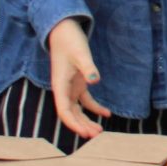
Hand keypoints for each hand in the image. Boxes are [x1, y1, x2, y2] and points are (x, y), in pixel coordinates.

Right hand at [46, 18, 110, 139]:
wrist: (64, 29)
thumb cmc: (70, 40)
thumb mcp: (81, 52)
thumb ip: (88, 67)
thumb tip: (94, 80)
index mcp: (59, 85)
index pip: (64, 110)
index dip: (73, 123)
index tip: (84, 132)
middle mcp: (63, 89)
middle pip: (71, 114)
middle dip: (82, 126)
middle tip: (96, 136)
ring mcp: (70, 87)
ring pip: (78, 110)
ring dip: (87, 120)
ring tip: (100, 131)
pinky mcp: (78, 83)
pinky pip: (86, 100)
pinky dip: (95, 108)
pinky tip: (107, 114)